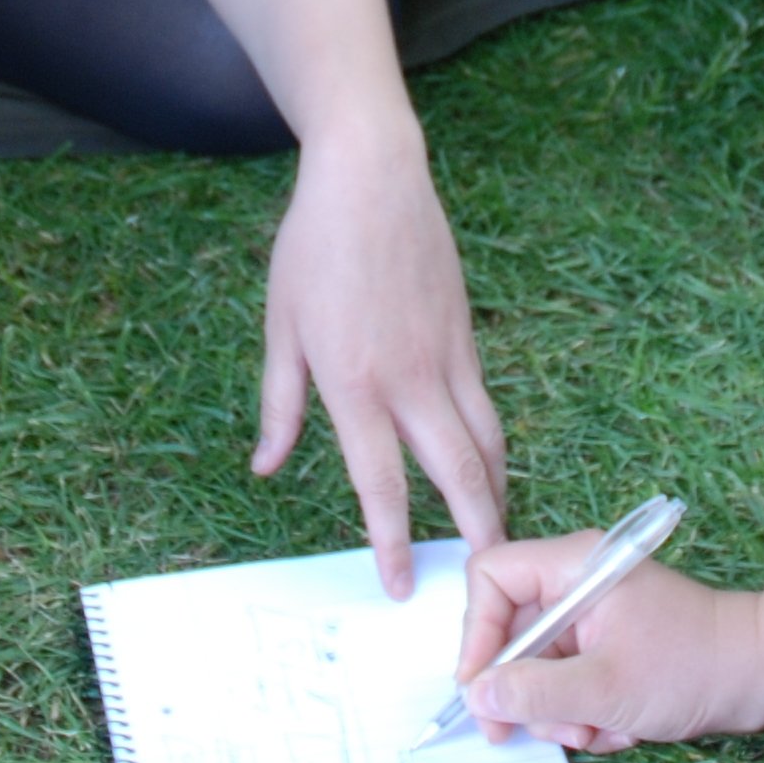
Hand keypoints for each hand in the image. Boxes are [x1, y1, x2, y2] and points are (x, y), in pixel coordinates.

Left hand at [252, 136, 505, 598]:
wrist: (371, 176)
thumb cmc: (313, 248)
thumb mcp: (281, 328)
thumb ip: (280, 405)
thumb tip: (266, 466)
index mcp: (354, 383)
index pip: (381, 483)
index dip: (393, 541)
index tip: (400, 586)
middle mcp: (410, 378)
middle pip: (460, 473)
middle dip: (478, 533)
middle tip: (486, 583)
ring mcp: (447, 356)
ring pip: (488, 441)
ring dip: (496, 494)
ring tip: (496, 535)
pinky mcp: (466, 335)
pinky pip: (486, 404)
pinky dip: (493, 445)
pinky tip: (489, 466)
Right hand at [453, 538, 763, 752]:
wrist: (763, 676)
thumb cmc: (692, 668)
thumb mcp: (605, 689)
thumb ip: (534, 692)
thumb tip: (476, 696)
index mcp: (574, 565)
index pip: (491, 578)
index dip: (476, 633)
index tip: (481, 688)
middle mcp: (577, 584)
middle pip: (510, 632)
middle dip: (526, 691)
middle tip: (542, 731)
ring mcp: (592, 617)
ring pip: (538, 667)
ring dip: (560, 712)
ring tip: (597, 731)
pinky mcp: (607, 647)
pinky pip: (569, 682)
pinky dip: (585, 713)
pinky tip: (619, 729)